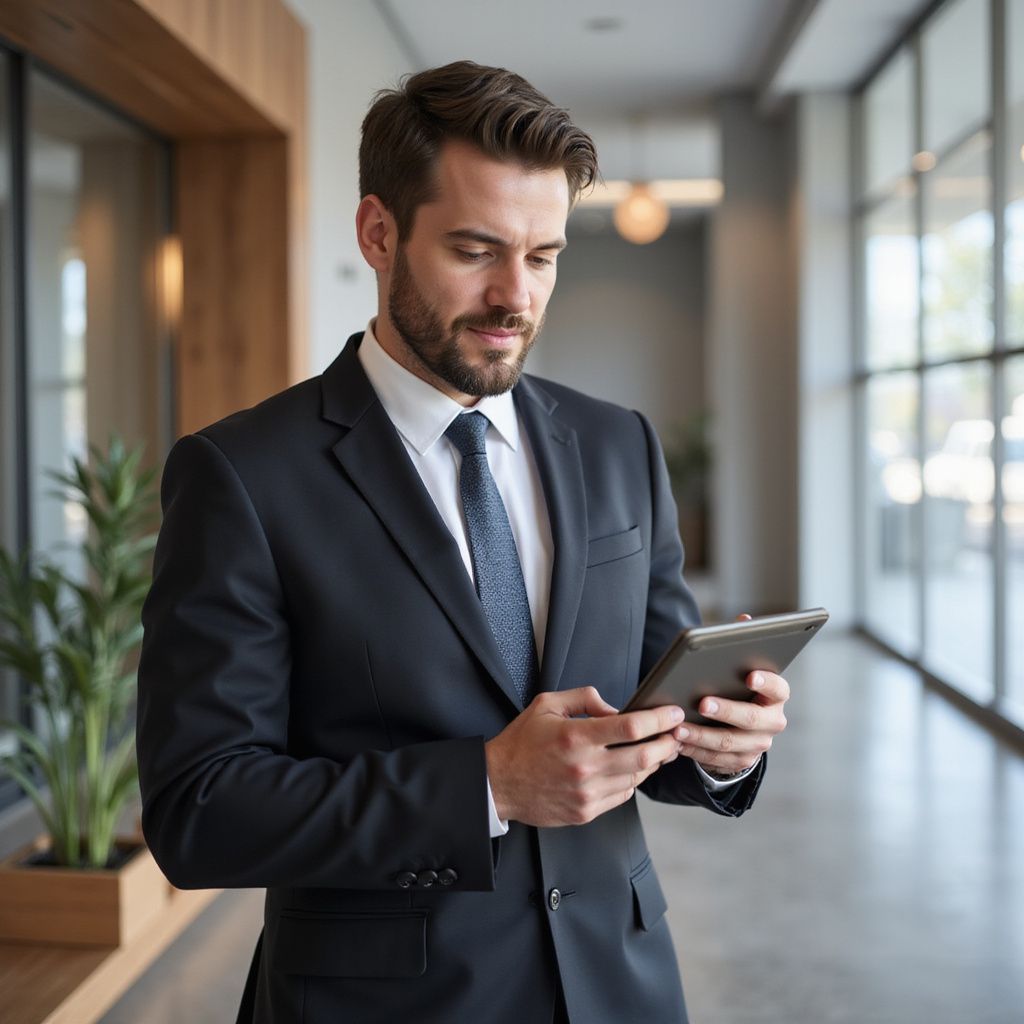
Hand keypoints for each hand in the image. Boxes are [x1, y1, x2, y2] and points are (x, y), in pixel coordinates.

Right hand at [485, 687, 684, 827]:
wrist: (498, 784)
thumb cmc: (522, 743)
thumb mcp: (547, 704)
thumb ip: (585, 699)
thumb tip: (616, 708)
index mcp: (575, 737)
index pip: (630, 727)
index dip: (658, 719)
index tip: (671, 713)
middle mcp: (584, 767)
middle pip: (644, 758)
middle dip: (667, 744)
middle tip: (675, 734)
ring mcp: (587, 794)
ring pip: (636, 778)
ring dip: (652, 763)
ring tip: (657, 750)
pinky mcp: (586, 811)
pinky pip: (622, 795)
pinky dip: (632, 781)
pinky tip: (631, 769)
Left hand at [669, 613, 789, 775]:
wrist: (744, 727)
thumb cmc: (738, 688)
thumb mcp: (742, 668)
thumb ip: (743, 645)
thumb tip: (743, 618)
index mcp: (776, 695)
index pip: (778, 688)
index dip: (766, 682)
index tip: (749, 675)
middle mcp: (773, 721)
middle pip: (752, 719)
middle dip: (726, 711)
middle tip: (702, 702)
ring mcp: (759, 744)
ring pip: (730, 742)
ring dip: (702, 735)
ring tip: (677, 727)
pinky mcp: (743, 761)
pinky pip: (717, 760)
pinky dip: (695, 751)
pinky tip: (677, 742)